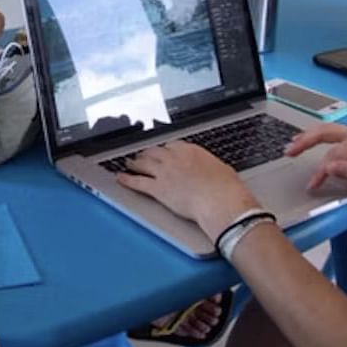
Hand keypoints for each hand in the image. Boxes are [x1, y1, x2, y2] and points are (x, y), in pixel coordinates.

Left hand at [115, 141, 260, 238]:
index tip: (162, 152)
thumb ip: (210, 167)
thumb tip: (211, 172)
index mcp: (190, 150)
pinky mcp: (158, 189)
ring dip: (134, 163)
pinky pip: (138, 182)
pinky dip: (127, 180)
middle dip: (147, 154)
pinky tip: (120, 178)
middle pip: (154, 152)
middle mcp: (174, 158)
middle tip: (142, 156)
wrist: (219, 200)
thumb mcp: (221, 169)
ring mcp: (164, 172)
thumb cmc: (225, 188)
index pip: (171, 146)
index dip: (164, 150)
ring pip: (143, 164)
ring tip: (129, 163)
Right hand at [286, 124, 346, 198]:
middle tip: (289, 151)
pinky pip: (334, 141)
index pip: (336, 153)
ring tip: (293, 146)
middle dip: (306, 141)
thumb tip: (330, 167)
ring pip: (329, 134)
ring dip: (310, 139)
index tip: (315, 183)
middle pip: (326, 133)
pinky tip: (313, 148)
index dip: (324, 168)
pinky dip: (319, 143)